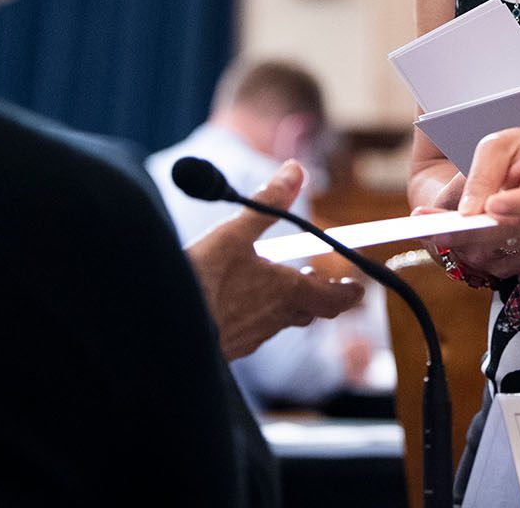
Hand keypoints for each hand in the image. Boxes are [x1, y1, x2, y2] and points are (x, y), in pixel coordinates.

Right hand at [184, 160, 363, 359]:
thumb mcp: (234, 233)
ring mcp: (250, 339)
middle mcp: (274, 320)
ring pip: (279, 323)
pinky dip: (255, 317)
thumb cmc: (202, 280)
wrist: (162, 332)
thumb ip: (267, 203)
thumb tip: (296, 169)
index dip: (347, 292)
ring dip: (285, 305)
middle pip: (308, 311)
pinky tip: (235, 307)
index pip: (332, 299)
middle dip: (316, 295)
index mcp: (286, 292)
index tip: (357, 288)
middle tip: (314, 279)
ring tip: (275, 287)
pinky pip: (252, 333)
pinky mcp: (226, 350)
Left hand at [429, 127, 519, 284]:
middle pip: (511, 233)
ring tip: (429, 226)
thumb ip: (483, 174)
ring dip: (461, 242)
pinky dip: (467, 251)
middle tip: (434, 226)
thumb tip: (468, 210)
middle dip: (469, 231)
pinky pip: (492, 263)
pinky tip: (449, 233)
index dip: (519, 204)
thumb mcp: (501, 146)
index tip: (493, 205)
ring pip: (497, 253)